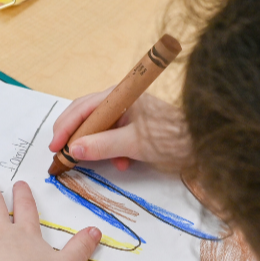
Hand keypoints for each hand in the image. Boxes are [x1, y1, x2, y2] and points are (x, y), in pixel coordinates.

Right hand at [48, 89, 190, 171]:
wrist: (204, 144)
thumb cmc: (173, 138)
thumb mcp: (134, 144)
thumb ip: (102, 146)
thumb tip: (74, 150)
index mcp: (121, 96)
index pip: (83, 107)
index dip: (65, 127)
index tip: (55, 147)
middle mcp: (122, 101)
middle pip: (87, 117)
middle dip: (74, 138)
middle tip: (61, 156)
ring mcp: (128, 114)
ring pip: (99, 130)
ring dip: (93, 147)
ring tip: (88, 164)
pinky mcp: (135, 128)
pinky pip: (114, 138)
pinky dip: (112, 152)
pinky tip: (121, 164)